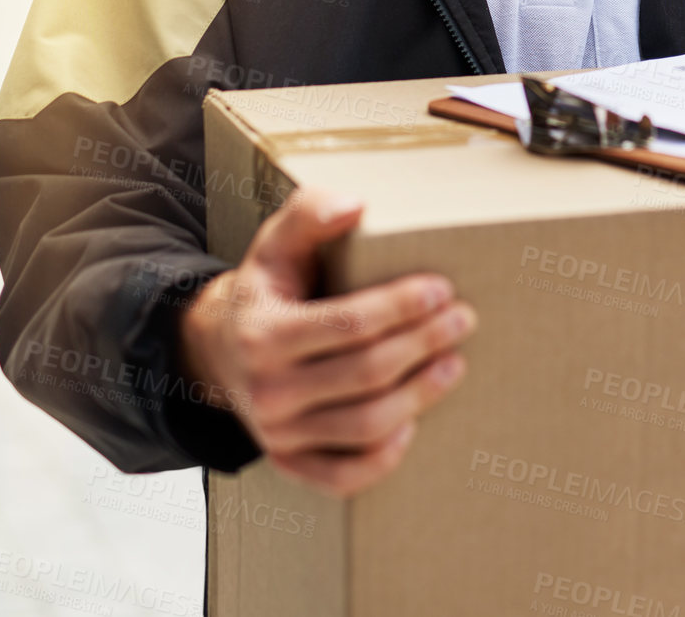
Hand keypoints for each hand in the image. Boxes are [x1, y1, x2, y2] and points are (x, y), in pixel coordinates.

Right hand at [179, 185, 475, 495]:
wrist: (221, 348)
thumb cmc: (268, 287)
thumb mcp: (276, 240)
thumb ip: (310, 211)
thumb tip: (356, 207)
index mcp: (263, 334)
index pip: (349, 323)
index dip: (403, 306)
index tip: (442, 289)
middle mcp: (267, 391)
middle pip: (366, 373)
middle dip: (423, 343)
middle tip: (462, 319)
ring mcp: (277, 434)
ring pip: (365, 426)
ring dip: (419, 395)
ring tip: (453, 364)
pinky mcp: (291, 462)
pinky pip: (342, 476)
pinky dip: (383, 458)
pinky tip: (412, 424)